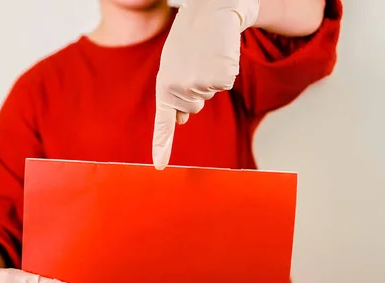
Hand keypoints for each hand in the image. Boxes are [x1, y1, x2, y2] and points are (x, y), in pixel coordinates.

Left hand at [152, 0, 259, 169]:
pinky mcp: (220, 77)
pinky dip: (225, 70)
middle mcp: (179, 88)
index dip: (162, 144)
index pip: (163, 122)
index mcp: (164, 85)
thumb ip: (174, 92)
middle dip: (197, 89)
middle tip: (195, 62)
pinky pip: (225, 83)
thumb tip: (182, 119)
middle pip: (194, 108)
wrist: (211, 10)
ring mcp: (200, 84)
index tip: (159, 165)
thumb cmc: (190, 38)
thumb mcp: (175, 64)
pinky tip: (218, 53)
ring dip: (210, 77)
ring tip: (205, 55)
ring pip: (209, 95)